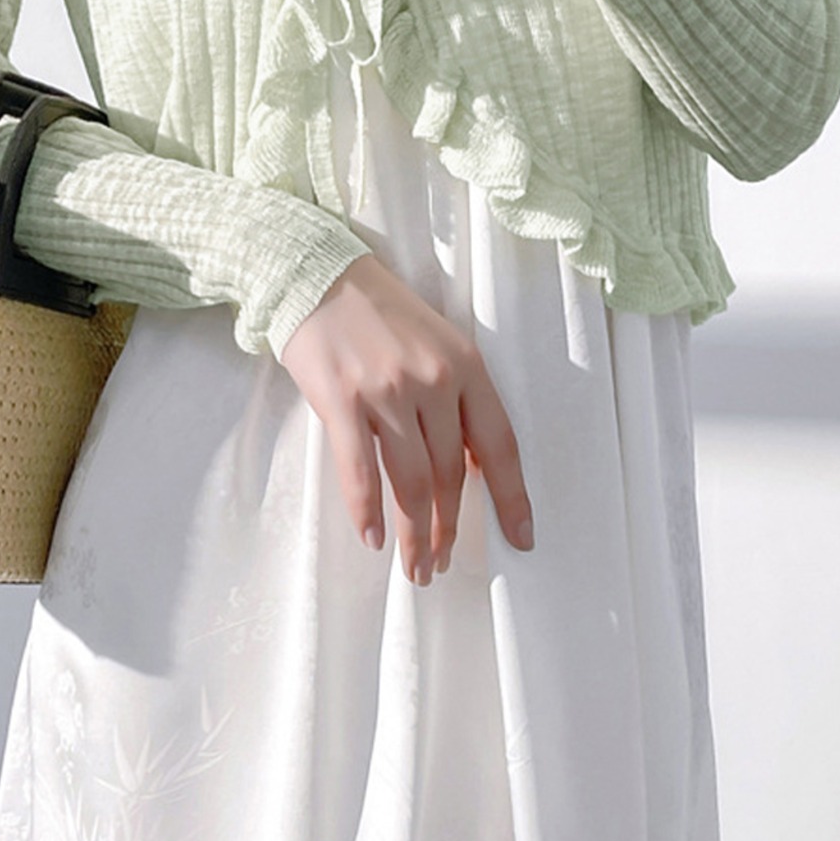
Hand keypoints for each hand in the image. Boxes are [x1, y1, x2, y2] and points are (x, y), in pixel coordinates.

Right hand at [280, 254, 535, 584]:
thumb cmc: (378, 311)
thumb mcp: (436, 342)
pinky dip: (367, 510)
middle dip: (450, 528)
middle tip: (443, 564)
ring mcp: (386, 391)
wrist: (317, 275)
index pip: (500, 444)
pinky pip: (360, 470)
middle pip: (452, 473)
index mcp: (465, 365)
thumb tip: (468, 466)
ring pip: (411, 481)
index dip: (512, 497)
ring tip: (415, 566)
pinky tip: (372, 538)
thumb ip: (456, 396)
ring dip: (414, 533)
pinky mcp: (342, 400)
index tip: (521, 538)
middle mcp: (432, 380)